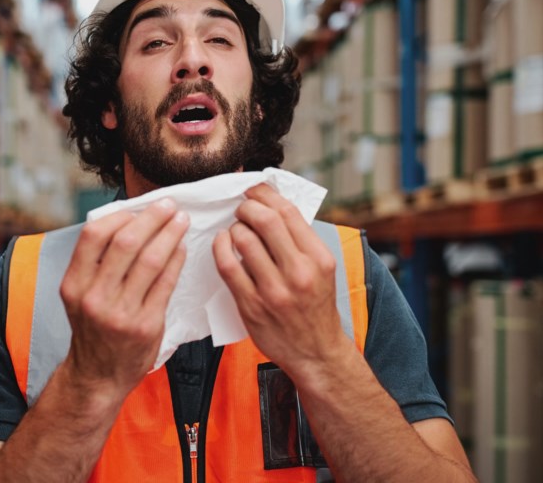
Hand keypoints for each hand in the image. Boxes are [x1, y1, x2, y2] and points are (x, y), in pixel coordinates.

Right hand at [59, 198, 188, 398]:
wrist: (98, 376)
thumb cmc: (93, 329)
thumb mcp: (79, 295)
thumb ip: (95, 263)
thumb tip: (127, 219)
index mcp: (73, 284)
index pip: (93, 234)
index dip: (119, 215)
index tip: (138, 208)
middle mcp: (94, 297)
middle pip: (126, 242)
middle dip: (152, 218)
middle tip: (169, 206)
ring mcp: (121, 312)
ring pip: (151, 260)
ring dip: (170, 234)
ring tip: (181, 221)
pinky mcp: (146, 325)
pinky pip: (166, 283)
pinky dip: (176, 260)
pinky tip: (181, 248)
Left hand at [212, 184, 348, 377]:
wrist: (316, 352)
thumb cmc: (315, 306)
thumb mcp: (322, 269)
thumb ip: (301, 240)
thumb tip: (272, 205)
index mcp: (319, 258)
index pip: (288, 212)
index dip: (265, 194)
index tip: (254, 191)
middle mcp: (299, 272)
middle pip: (265, 220)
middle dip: (247, 207)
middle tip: (241, 209)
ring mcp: (274, 290)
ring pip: (244, 239)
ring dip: (234, 228)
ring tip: (235, 230)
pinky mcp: (251, 305)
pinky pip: (227, 266)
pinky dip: (220, 247)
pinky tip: (222, 243)